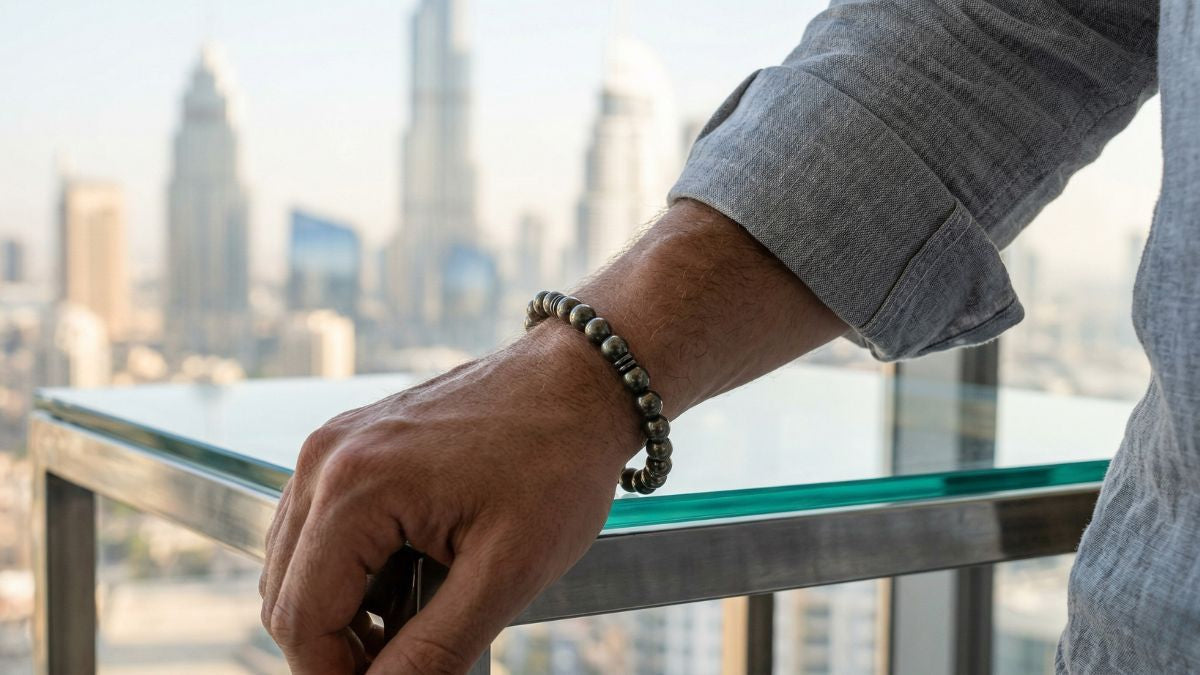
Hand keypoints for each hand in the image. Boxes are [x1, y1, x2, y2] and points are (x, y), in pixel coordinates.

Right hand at [259, 326, 640, 673]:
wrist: (581, 380)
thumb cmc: (558, 460)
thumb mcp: (508, 571)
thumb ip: (436, 647)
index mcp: (356, 486)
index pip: (300, 618)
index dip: (334, 674)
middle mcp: (327, 458)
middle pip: (284, 594)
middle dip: (334, 647)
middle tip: (402, 666)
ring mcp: (335, 444)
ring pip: (294, 562)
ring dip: (339, 611)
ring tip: (408, 629)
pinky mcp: (352, 442)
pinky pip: (318, 525)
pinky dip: (347, 569)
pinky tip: (402, 582)